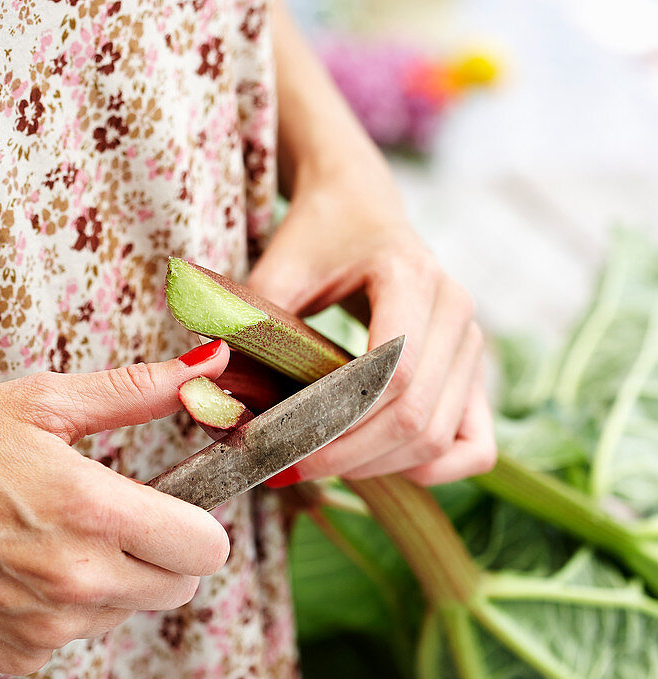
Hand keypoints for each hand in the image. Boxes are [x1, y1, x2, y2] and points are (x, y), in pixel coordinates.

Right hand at [0, 341, 230, 673]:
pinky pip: (75, 637)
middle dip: (161, 553)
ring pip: (127, 612)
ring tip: (54, 537)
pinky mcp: (16, 653)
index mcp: (93, 510)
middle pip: (179, 587)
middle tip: (114, 518)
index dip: (196, 523)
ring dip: (113, 581)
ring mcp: (46, 625)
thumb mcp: (42, 403)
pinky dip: (63, 609)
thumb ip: (136, 391)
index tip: (169, 506)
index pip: (206, 548)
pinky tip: (23, 569)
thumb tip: (208, 367)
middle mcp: (77, 579)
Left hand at [248, 157, 496, 486]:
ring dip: (377, 467)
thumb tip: (203, 386)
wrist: (361, 208)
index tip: (276, 446)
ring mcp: (472, 346)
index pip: (391, 373)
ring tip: (317, 465)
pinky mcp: (474, 375)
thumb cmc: (318, 236)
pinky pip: (475, 446)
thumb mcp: (278, 265)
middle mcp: (456, 313)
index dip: (334, 423)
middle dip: (345, 455)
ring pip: (439, 438)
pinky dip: (431, 470)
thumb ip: (245, 319)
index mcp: (412, 276)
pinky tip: (378, 465)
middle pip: (414, 416)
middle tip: (284, 468)